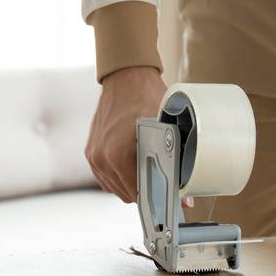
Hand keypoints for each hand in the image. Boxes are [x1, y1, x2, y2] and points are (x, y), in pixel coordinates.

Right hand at [86, 66, 165, 202]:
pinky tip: (131, 163)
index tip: (168, 197)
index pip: (138, 195)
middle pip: (126, 194)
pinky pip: (105, 176)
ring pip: (115, 187)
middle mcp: (102, 158)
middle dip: (145, 190)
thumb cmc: (147, 98)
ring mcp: (94, 156)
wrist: (126, 77)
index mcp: (118, 155)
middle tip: (160, 179)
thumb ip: (175, 165)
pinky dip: (118, 175)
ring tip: (145, 168)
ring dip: (130, 183)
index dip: (157, 197)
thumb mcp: (167, 130)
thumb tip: (186, 196)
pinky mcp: (90, 152)